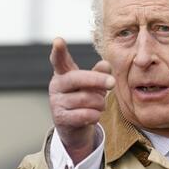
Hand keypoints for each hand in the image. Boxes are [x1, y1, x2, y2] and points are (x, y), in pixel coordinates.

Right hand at [49, 37, 114, 163]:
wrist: (74, 127)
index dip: (58, 51)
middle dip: (97, 80)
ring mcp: (56, 102)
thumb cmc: (84, 99)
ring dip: (100, 103)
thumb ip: (99, 73)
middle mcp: (56, 86)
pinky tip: (94, 115)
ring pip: (86, 99)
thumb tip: (105, 65)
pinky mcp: (60, 118)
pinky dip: (95, 115)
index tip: (58, 41)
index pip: (59, 60)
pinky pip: (85, 114)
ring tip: (100, 105)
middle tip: (113, 82)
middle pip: (78, 78)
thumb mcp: (92, 84)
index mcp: (63, 73)